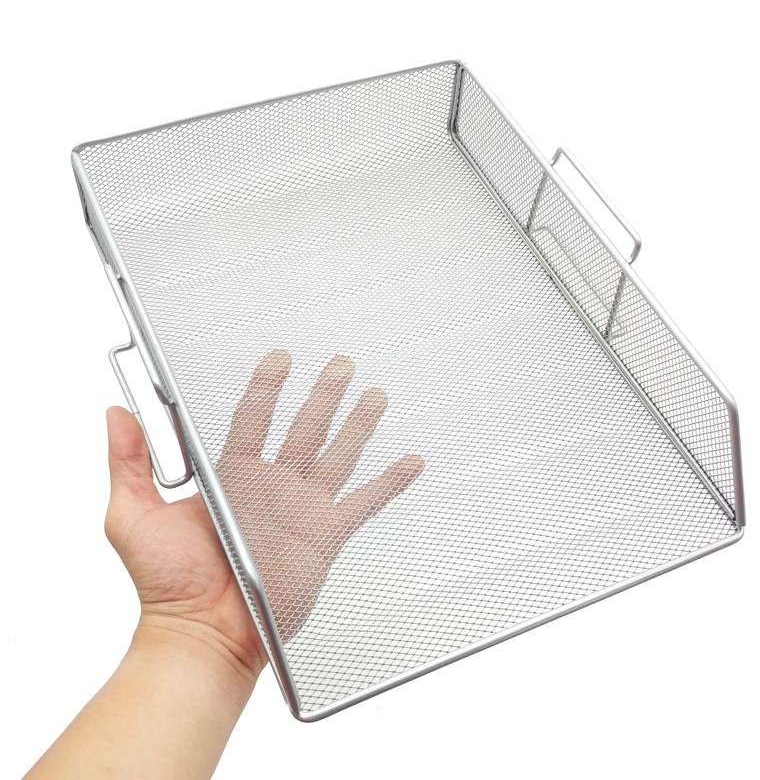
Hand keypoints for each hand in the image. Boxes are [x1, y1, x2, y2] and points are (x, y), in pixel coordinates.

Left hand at [105, 352, 422, 681]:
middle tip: (342, 363)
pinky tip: (409, 462)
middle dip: (324, 394)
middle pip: (305, 427)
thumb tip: (116, 413)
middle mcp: (271, 487)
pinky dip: (389, 483)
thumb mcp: (132, 516)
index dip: (267, 386)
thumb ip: (129, 462)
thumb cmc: (166, 584)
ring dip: (358, 425)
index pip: (254, 417)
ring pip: (338, 455)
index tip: (279, 358)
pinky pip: (365, 504)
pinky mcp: (325, 537)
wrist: (202, 635)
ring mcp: (301, 510)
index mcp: (231, 476)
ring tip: (375, 396)